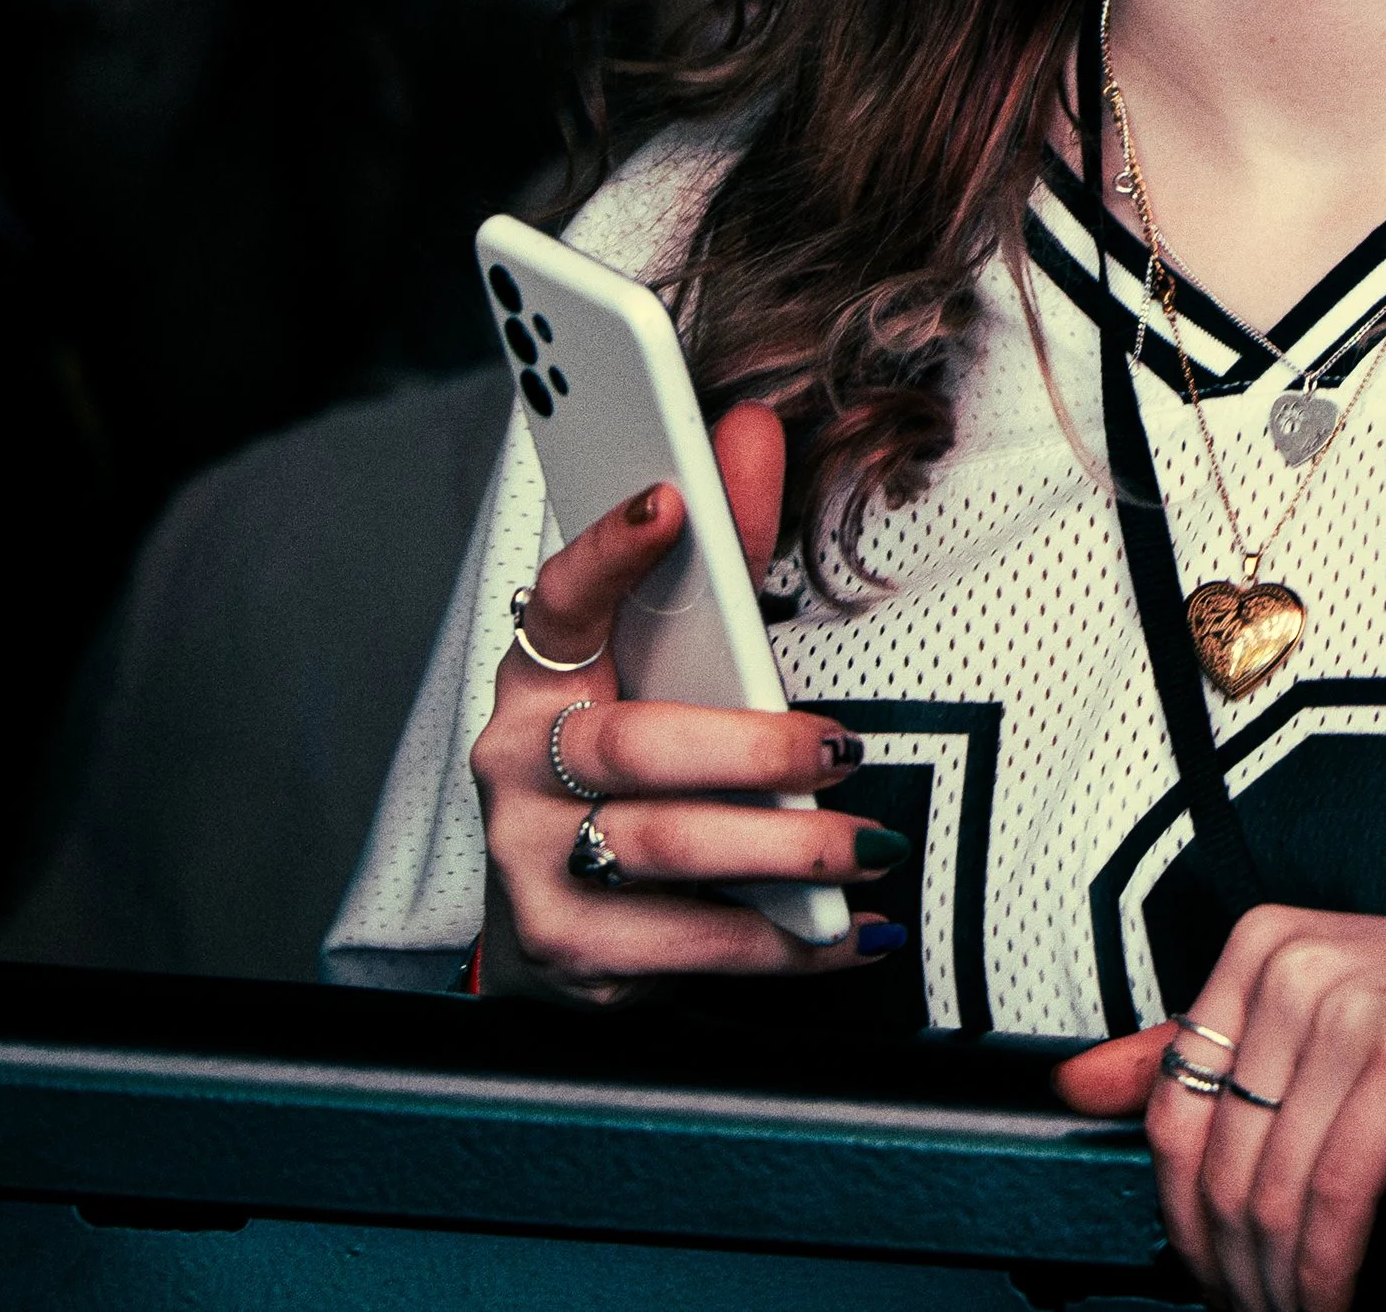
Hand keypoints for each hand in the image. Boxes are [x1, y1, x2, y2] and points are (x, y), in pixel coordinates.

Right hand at [472, 402, 898, 1002]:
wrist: (568, 928)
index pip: (563, 601)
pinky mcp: (568, 955)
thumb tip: (754, 430)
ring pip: (663, 848)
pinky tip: (850, 933)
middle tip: (844, 749)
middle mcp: (518, 767)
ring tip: (867, 846)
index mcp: (540, 678)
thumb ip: (725, 555)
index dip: (608, 552)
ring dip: (782, 850)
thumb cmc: (639, 767)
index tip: (668, 502)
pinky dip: (783, 944)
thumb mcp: (673, 663)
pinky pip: (687, 948)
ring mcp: (533, 865)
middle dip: (752, 749)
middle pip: (635, 746)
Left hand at [1054, 907, 1385, 1311]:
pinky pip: (1338, 1195)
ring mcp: (1352, 998)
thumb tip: (1078, 1086)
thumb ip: (1199, 1045)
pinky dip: (1330, 1273)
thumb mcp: (1318, 1009)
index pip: (1171, 1113)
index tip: (1211, 1282)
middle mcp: (1294, 961)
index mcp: (1260, 945)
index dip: (1183, 1224)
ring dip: (1281, 1289)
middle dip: (1233, 1274)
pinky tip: (1342, 1302)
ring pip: (1273, 1191)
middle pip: (1217, 1165)